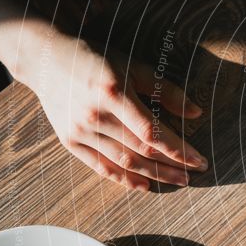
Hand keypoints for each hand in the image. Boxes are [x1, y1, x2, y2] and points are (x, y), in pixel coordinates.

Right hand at [15, 31, 207, 190]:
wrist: (46, 60)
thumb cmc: (97, 58)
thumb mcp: (134, 66)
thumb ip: (166, 90)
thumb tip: (197, 112)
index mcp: (114, 93)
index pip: (152, 132)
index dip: (178, 150)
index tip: (199, 160)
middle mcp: (95, 116)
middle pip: (141, 150)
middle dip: (172, 165)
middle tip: (194, 174)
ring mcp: (80, 132)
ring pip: (124, 162)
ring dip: (155, 175)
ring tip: (178, 180)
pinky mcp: (70, 142)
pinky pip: (101, 167)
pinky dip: (124, 179)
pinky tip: (145, 186)